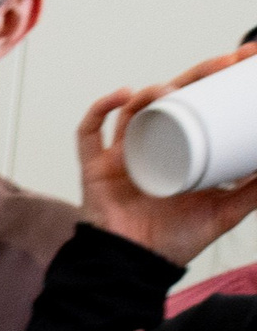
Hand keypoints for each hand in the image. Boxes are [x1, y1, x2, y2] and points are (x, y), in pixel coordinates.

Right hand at [78, 46, 256, 265]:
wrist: (133, 268)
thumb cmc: (172, 241)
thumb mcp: (225, 212)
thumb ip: (252, 192)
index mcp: (181, 151)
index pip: (201, 105)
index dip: (219, 81)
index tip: (244, 62)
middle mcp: (151, 146)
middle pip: (171, 98)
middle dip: (198, 75)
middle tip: (225, 62)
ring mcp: (122, 156)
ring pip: (134, 110)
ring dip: (154, 90)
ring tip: (174, 87)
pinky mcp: (95, 168)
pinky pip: (90, 133)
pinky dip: (101, 109)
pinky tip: (124, 95)